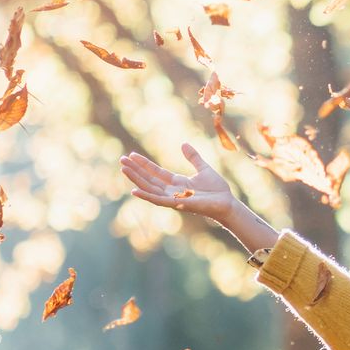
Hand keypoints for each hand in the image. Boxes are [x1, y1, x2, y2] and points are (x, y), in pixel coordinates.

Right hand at [120, 142, 238, 221]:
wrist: (228, 203)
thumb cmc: (217, 190)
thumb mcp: (203, 168)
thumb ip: (193, 157)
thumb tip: (183, 144)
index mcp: (177, 183)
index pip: (156, 172)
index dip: (144, 164)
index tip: (131, 155)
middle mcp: (172, 191)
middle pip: (149, 179)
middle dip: (135, 170)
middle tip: (122, 160)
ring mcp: (174, 198)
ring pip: (150, 188)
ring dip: (136, 179)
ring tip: (124, 169)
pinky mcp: (178, 204)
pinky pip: (158, 200)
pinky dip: (146, 195)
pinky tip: (134, 190)